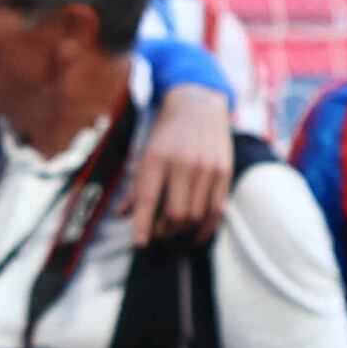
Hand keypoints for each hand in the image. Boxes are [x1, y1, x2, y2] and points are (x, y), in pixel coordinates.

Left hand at [126, 86, 234, 240]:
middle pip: (176, 213)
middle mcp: (183, 163)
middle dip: (166, 230)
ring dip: (184, 230)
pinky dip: (207, 226)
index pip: (149, 198)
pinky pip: (217, 209)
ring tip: (176, 232)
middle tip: (160, 234)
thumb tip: (121, 214)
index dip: (143, 224)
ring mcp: (207, 168)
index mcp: (157, 157)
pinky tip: (198, 233)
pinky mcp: (225, 171)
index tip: (140, 242)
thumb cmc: (167, 133)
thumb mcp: (145, 153)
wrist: (198, 104)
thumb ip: (136, 186)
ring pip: (196, 214)